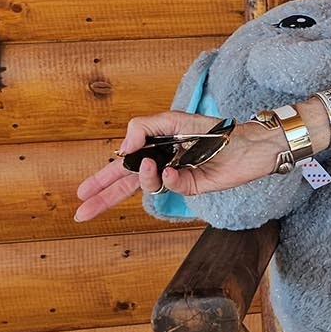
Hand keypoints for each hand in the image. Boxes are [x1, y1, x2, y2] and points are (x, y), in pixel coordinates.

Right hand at [74, 111, 286, 221]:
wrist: (248, 141)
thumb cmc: (212, 128)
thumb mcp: (171, 119)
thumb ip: (142, 128)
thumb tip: (123, 149)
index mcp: (154, 149)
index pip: (122, 166)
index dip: (102, 180)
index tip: (83, 191)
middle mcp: (163, 166)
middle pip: (127, 185)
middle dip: (104, 197)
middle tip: (82, 212)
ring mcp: (176, 177)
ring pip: (148, 186)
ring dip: (143, 178)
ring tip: (151, 167)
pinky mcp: (193, 186)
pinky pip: (171, 187)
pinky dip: (168, 180)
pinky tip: (173, 171)